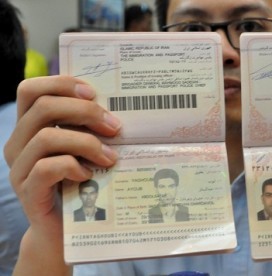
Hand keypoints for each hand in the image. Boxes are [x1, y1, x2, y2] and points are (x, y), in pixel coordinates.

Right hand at [3, 75, 120, 273]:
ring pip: (46, 137)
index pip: (31, 89)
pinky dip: (73, 167)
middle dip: (85, 112)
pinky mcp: (27, 191)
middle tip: (115, 127)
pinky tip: (89, 175)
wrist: (65, 227)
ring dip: (86, 143)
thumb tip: (116, 110)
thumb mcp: (82, 147)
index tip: (94, 94)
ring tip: (110, 157)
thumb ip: (88, 127)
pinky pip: (46, 168)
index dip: (62, 84)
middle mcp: (18, 143)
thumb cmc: (79, 180)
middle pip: (43, 107)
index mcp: (29, 126)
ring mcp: (19, 167)